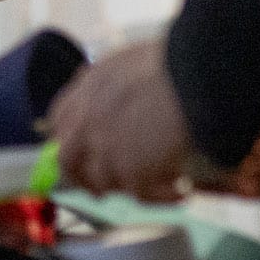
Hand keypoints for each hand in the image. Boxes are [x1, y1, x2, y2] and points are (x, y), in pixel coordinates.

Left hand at [48, 40, 193, 202]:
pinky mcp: (131, 172)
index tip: (84, 150)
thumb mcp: (132, 62)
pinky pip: (140, 196)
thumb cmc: (178, 63)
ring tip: (158, 184)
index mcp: (89, 88)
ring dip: (129, 187)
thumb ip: (114, 83)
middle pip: (69, 160)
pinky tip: (181, 192)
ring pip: (104, 182)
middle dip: (84, 177)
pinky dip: (161, 196)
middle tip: (106, 188)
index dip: (71, 138)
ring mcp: (106, 149)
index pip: (61, 120)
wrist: (198, 78)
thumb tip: (117, 96)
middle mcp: (88, 120)